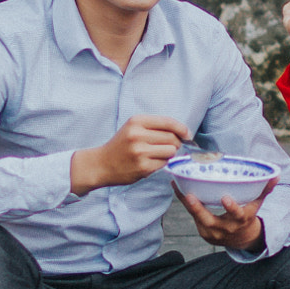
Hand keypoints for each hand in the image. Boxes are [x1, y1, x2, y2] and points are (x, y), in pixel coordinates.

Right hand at [72, 115, 191, 193]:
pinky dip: (161, 164)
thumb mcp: (134, 128)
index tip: (188, 135)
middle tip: (165, 147)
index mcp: (137, 121)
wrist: (101, 164)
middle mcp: (138, 135)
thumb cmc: (121, 145)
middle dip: (174, 143)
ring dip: (168, 154)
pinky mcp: (143, 167)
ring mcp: (140, 152)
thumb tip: (183, 133)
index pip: (168, 122)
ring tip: (155, 155)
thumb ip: (155, 127)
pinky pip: (164, 164)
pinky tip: (149, 163)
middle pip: (172, 138)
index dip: (182, 129)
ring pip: (171, 151)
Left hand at [178, 181, 273, 252]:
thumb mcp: (257, 205)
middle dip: (198, 209)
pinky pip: (192, 216)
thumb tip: (276, 175)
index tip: (225, 198)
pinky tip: (177, 189)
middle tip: (189, 196)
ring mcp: (212, 233)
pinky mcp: (203, 232)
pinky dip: (185, 204)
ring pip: (197, 217)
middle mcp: (225, 228)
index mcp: (240, 220)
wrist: (242, 240)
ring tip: (177, 186)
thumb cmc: (248, 216)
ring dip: (186, 203)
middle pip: (209, 220)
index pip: (237, 215)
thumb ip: (264, 189)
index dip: (232, 208)